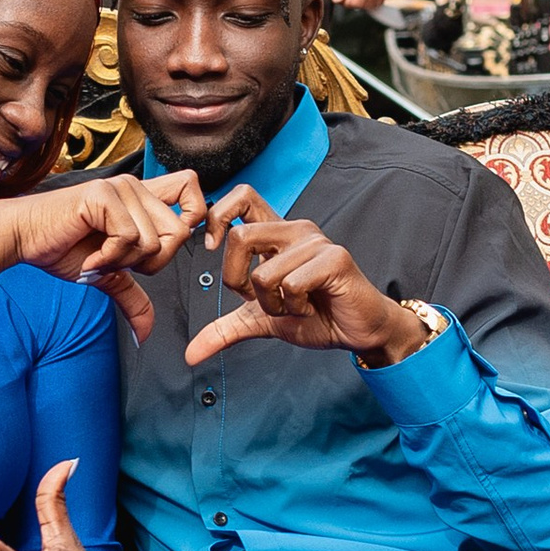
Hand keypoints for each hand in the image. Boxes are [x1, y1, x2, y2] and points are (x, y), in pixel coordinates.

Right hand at [5, 169, 205, 341]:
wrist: (23, 237)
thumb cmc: (62, 248)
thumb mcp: (108, 276)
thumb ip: (133, 297)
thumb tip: (145, 334)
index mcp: (143, 199)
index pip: (192, 191)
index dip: (196, 218)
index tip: (171, 249)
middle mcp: (136, 187)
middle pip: (180, 232)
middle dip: (150, 262)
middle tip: (115, 261)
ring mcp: (121, 188)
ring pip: (156, 240)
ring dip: (125, 261)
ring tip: (98, 257)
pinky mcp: (104, 194)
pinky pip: (130, 238)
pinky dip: (110, 257)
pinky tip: (90, 256)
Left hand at [186, 187, 431, 366]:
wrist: (358, 332)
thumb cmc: (317, 316)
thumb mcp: (262, 321)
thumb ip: (226, 328)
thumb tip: (191, 353)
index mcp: (276, 234)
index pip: (241, 197)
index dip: (218, 217)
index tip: (214, 248)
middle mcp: (294, 230)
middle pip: (240, 237)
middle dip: (237, 280)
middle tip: (259, 300)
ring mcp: (315, 242)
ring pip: (264, 273)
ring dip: (273, 305)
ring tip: (295, 306)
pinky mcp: (334, 258)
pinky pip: (292, 284)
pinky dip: (295, 308)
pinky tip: (310, 308)